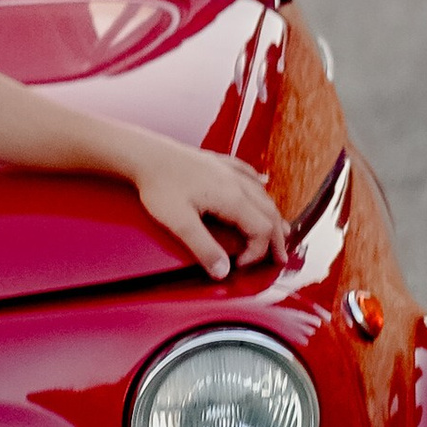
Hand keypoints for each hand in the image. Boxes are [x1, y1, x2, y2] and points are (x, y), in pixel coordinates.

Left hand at [134, 147, 290, 280]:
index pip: (261, 231)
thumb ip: (203, 248)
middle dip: (277, 238)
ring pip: (263, 195)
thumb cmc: (159, 185)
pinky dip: (261, 186)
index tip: (239, 265)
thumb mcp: (179, 223)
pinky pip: (249, 174)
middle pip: (270, 213)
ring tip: (281, 231)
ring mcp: (229, 170)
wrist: (145, 154)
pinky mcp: (219, 162)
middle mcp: (236, 182)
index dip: (256, 253)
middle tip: (281, 257)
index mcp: (232, 198)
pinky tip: (263, 184)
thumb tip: (222, 272)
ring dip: (273, 216)